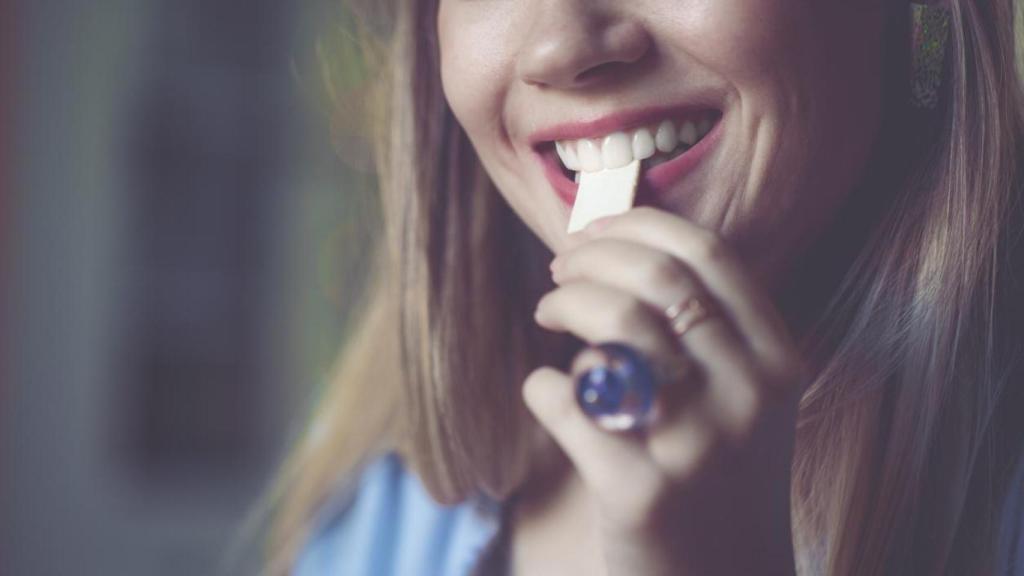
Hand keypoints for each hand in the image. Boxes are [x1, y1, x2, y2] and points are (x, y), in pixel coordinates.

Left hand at [524, 207, 802, 575]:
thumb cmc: (719, 478)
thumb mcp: (746, 399)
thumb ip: (708, 330)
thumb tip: (620, 246)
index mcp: (777, 362)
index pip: (708, 255)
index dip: (639, 225)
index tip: (593, 229)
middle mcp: (748, 397)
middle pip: (656, 280)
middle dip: (590, 258)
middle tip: (558, 269)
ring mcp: (697, 446)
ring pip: (615, 327)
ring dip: (564, 303)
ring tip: (548, 313)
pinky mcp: (640, 492)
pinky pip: (568, 401)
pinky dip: (541, 384)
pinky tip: (545, 390)